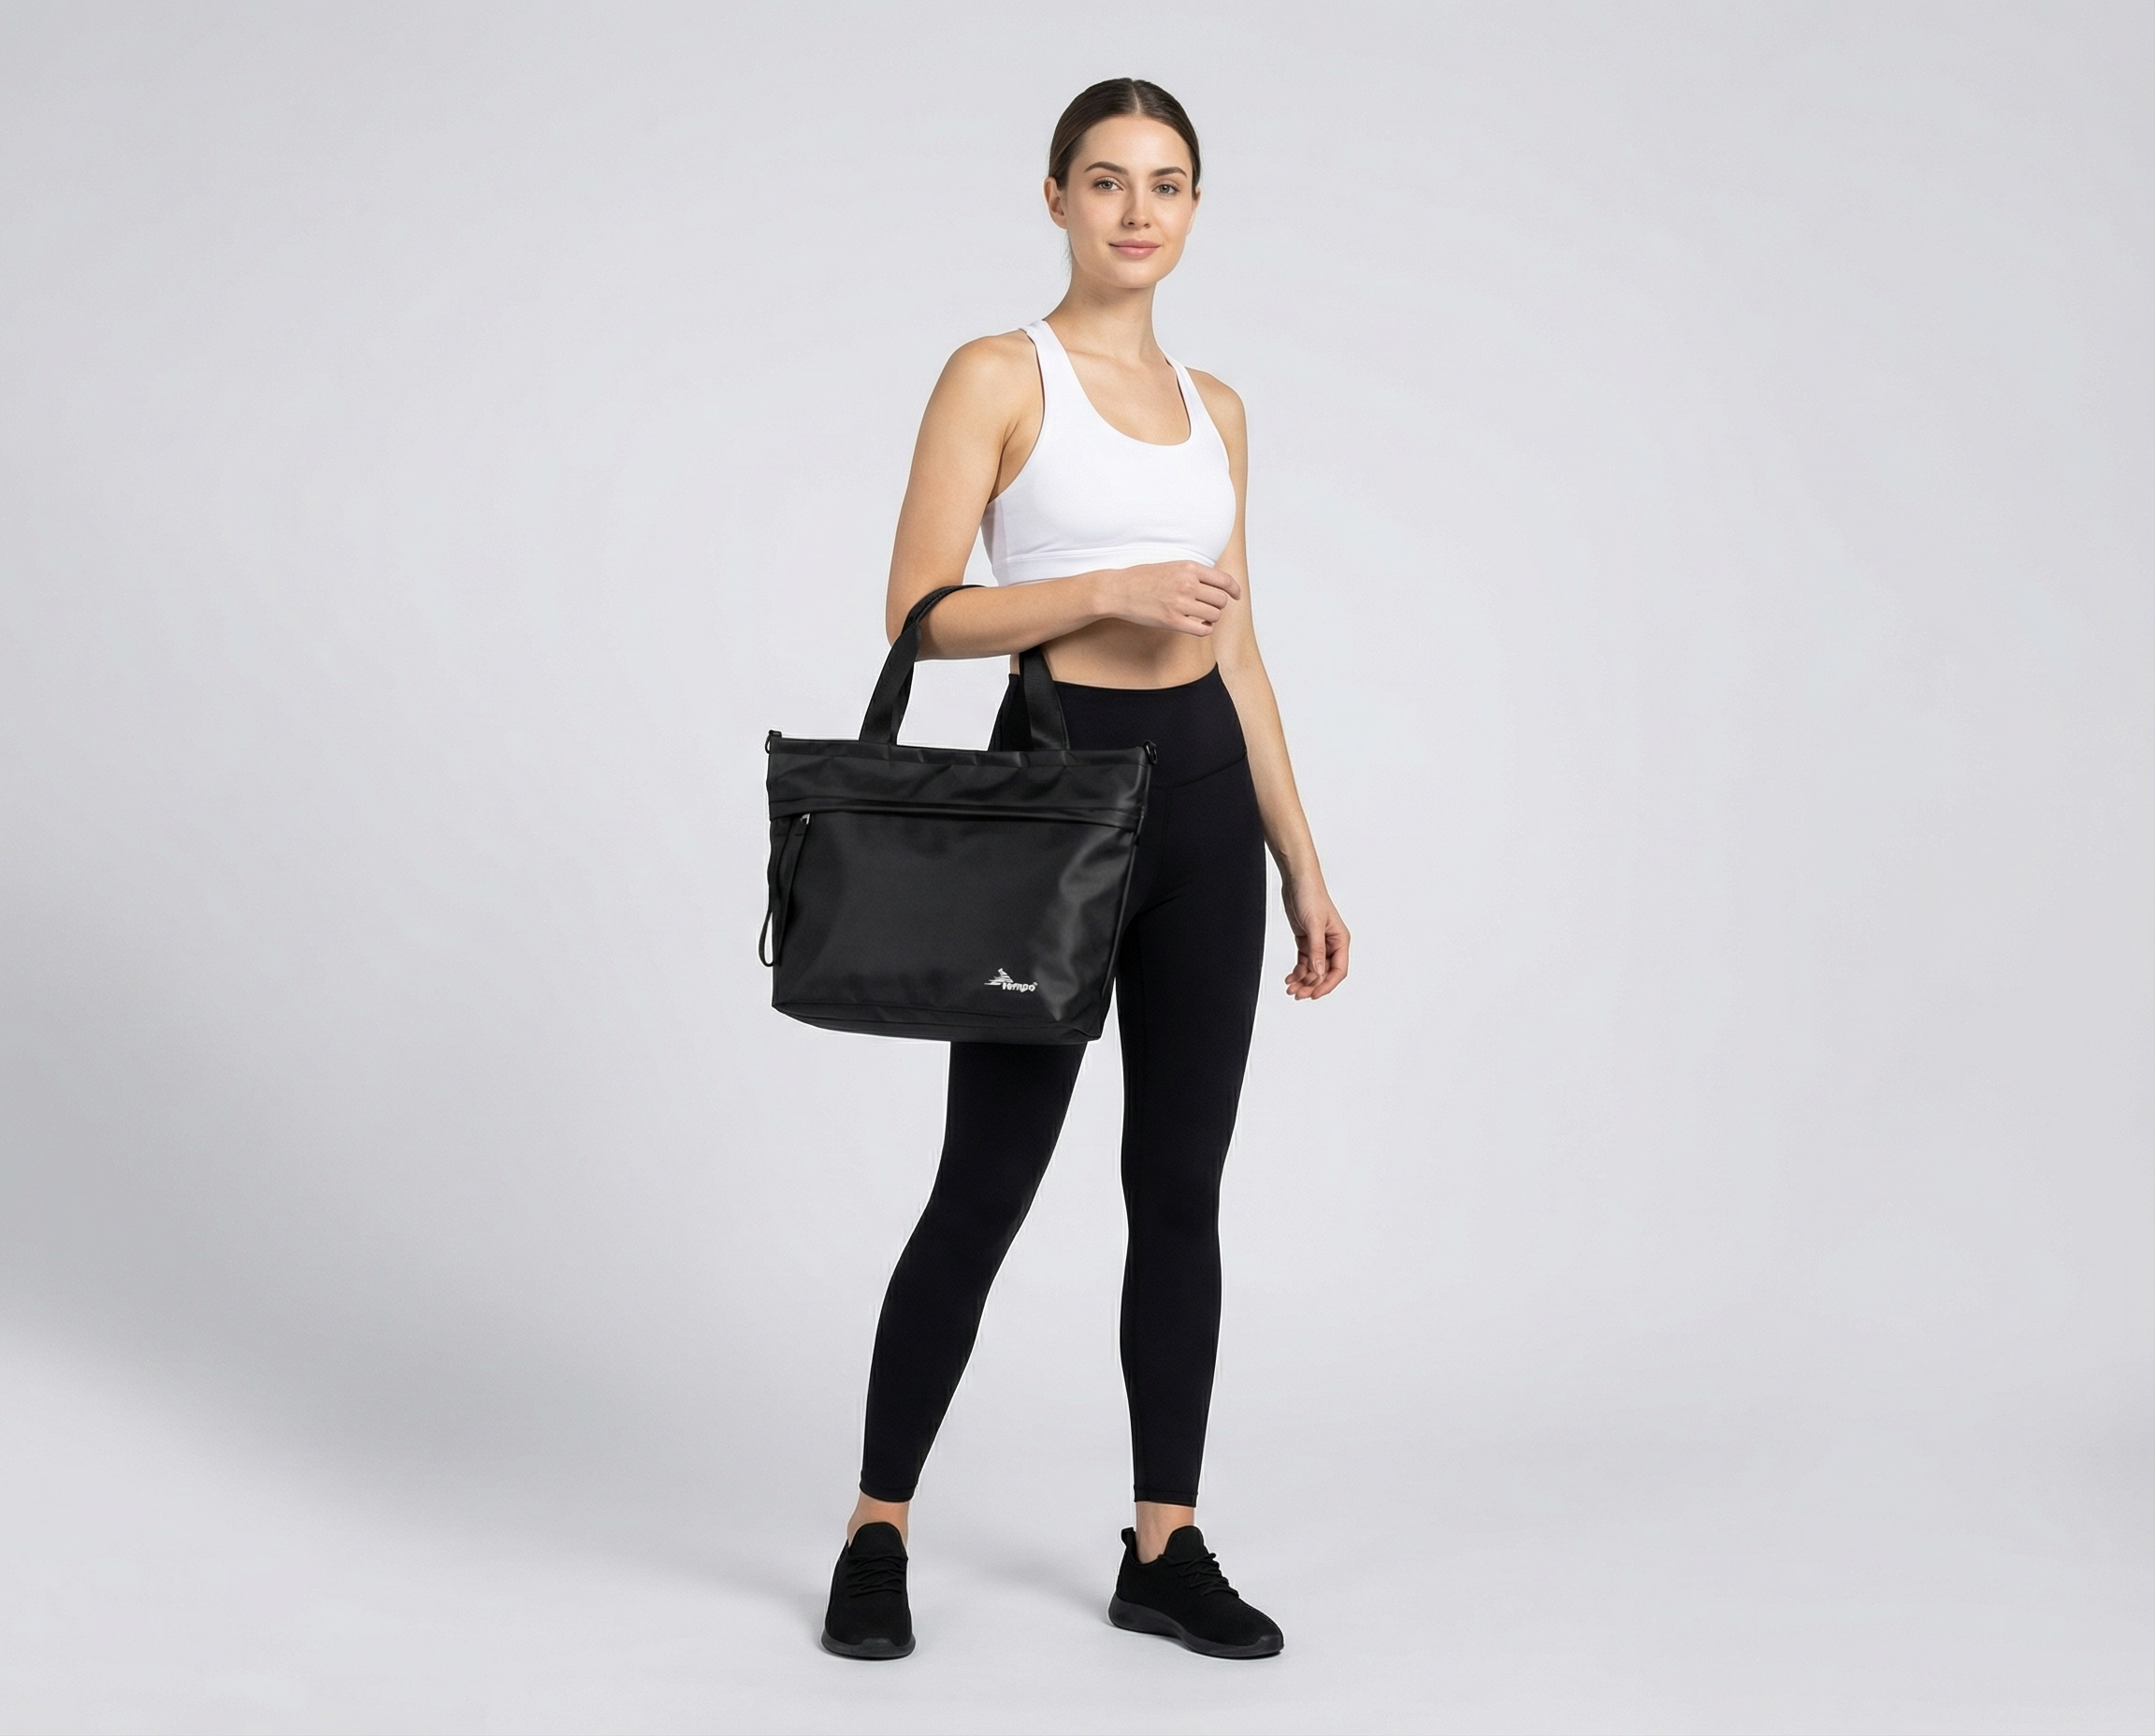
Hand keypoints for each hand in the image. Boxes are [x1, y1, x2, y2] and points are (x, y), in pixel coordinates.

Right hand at [1101, 560, 1243, 636]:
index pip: (1224, 580)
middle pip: (1221, 600)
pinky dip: (1205, 629)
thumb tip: (1215, 584)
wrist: (1119, 590)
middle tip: (1209, 607)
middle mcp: (1187, 584)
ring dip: (1211, 618)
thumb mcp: (1171, 565)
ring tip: (1201, 616)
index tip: (1236, 596)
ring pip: (1214, 615)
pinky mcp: (1173, 620)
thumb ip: (1193, 573)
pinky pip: (1202, 629)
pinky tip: (1198, 626)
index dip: (1234, 590)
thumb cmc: (1142, 578)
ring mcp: (1180, 603)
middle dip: (1219, 606)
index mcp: (1189, 567)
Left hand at [1282, 878, 1348, 998]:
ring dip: (1303, 980)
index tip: (1314, 994)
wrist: (1297, 880)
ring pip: (1313, 969)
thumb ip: (1316, 950)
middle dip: (1311, 985)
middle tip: (1297, 994)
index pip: (1338, 970)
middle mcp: (1331, 943)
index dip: (1327, 984)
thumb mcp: (1313, 924)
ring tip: (1290, 988)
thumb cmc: (1311, 895)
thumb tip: (1319, 971)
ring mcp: (1318, 943)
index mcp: (1340, 940)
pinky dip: (1297, 971)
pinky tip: (1290, 978)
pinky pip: (1304, 962)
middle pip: (1324, 973)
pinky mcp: (1306, 940)